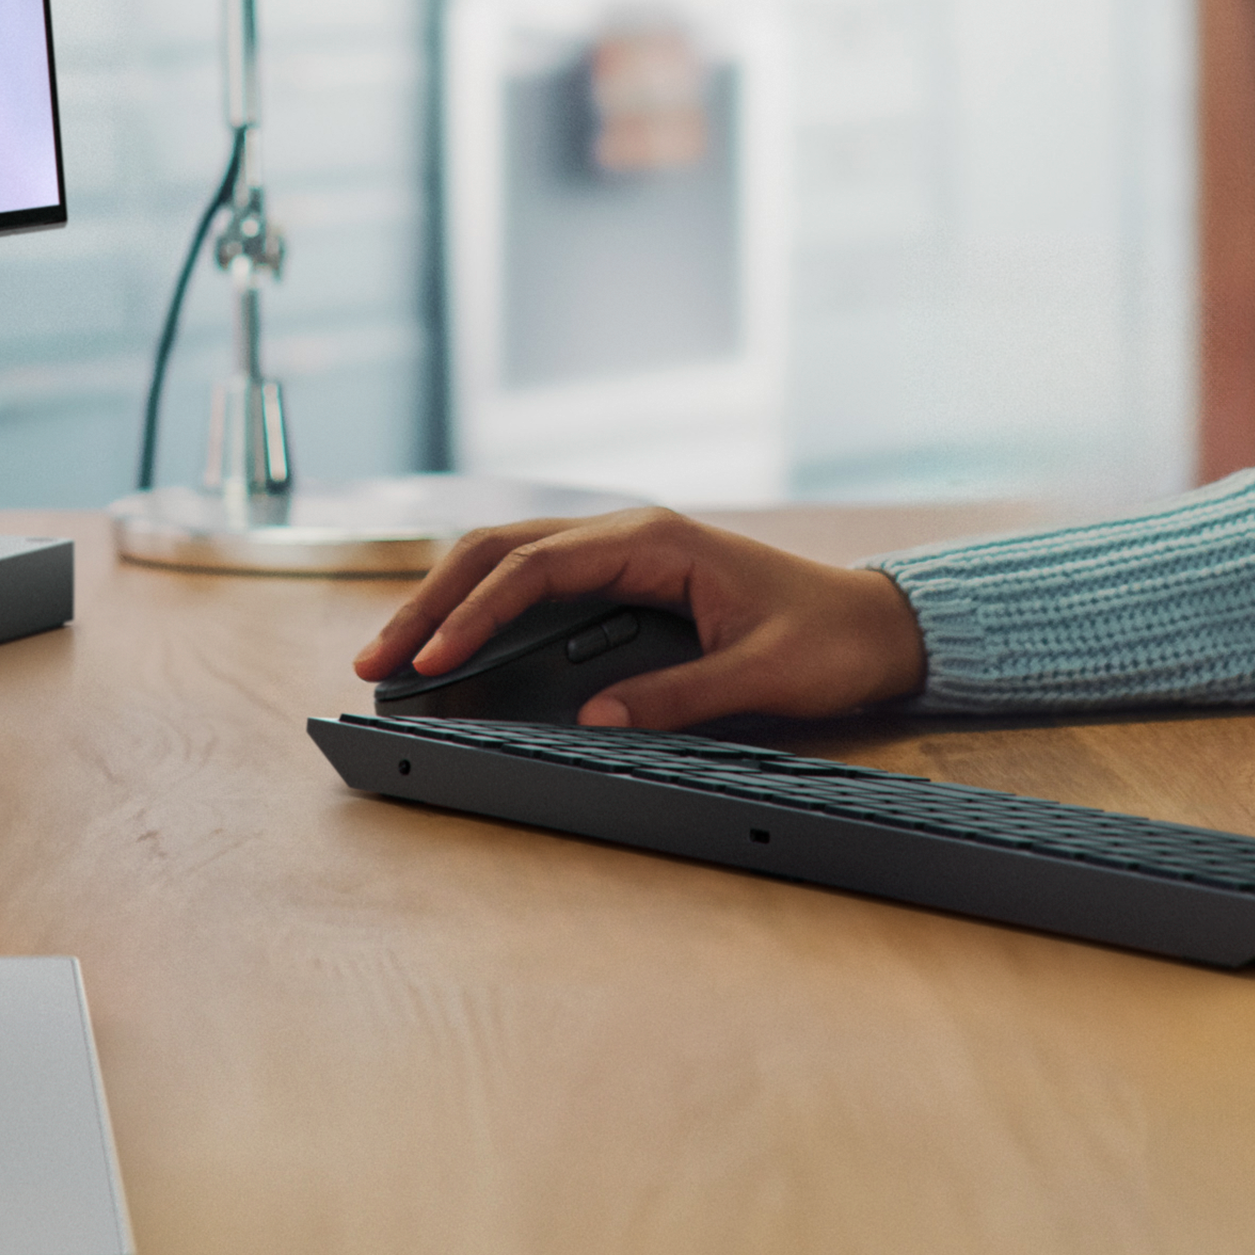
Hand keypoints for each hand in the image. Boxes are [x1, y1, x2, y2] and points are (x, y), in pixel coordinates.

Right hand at [350, 507, 926, 730]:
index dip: (476, 612)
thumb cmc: (828, 640)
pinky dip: (484, 607)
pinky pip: (535, 582)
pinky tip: (451, 640)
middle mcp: (627, 533)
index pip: (538, 566)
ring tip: (393, 652)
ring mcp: (621, 551)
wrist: (878, 623)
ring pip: (509, 560)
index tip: (434, 659)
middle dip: (433, 601)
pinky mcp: (623, 578)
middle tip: (376, 657)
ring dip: (448, 601)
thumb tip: (593, 720)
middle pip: (501, 551)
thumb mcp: (760, 675)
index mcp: (654, 540)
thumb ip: (676, 697)